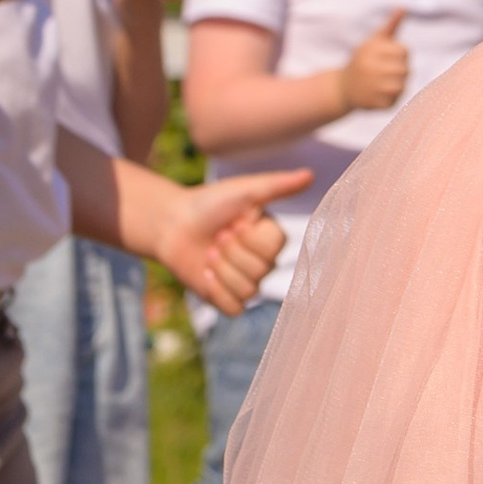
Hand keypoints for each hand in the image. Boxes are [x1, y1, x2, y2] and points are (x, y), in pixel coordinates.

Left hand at [148, 165, 310, 316]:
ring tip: (209, 252)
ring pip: (248, 290)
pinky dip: (216, 290)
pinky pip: (233, 308)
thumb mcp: (244, 191)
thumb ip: (278, 186)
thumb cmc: (209, 203)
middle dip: (232, 252)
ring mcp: (244, 282)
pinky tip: (204, 273)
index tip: (234, 222)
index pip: (274, 249)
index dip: (249, 238)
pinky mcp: (225, 299)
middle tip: (218, 236)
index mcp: (271, 238)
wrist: (172, 223)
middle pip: (261, 271)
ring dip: (221, 269)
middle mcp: (262, 262)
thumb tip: (311, 175)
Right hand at [337, 9, 409, 115]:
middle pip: (405, 70)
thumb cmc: (363, 59)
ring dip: (397, 85)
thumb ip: (391, 25)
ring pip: (401, 86)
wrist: (343, 87)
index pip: (404, 52)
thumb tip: (403, 7)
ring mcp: (370, 87)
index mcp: (371, 50)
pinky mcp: (372, 103)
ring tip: (383, 83)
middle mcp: (369, 67)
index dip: (400, 55)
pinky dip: (390, 99)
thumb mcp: (374, 40)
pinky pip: (394, 102)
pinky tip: (378, 94)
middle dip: (400, 71)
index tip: (389, 57)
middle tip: (387, 72)